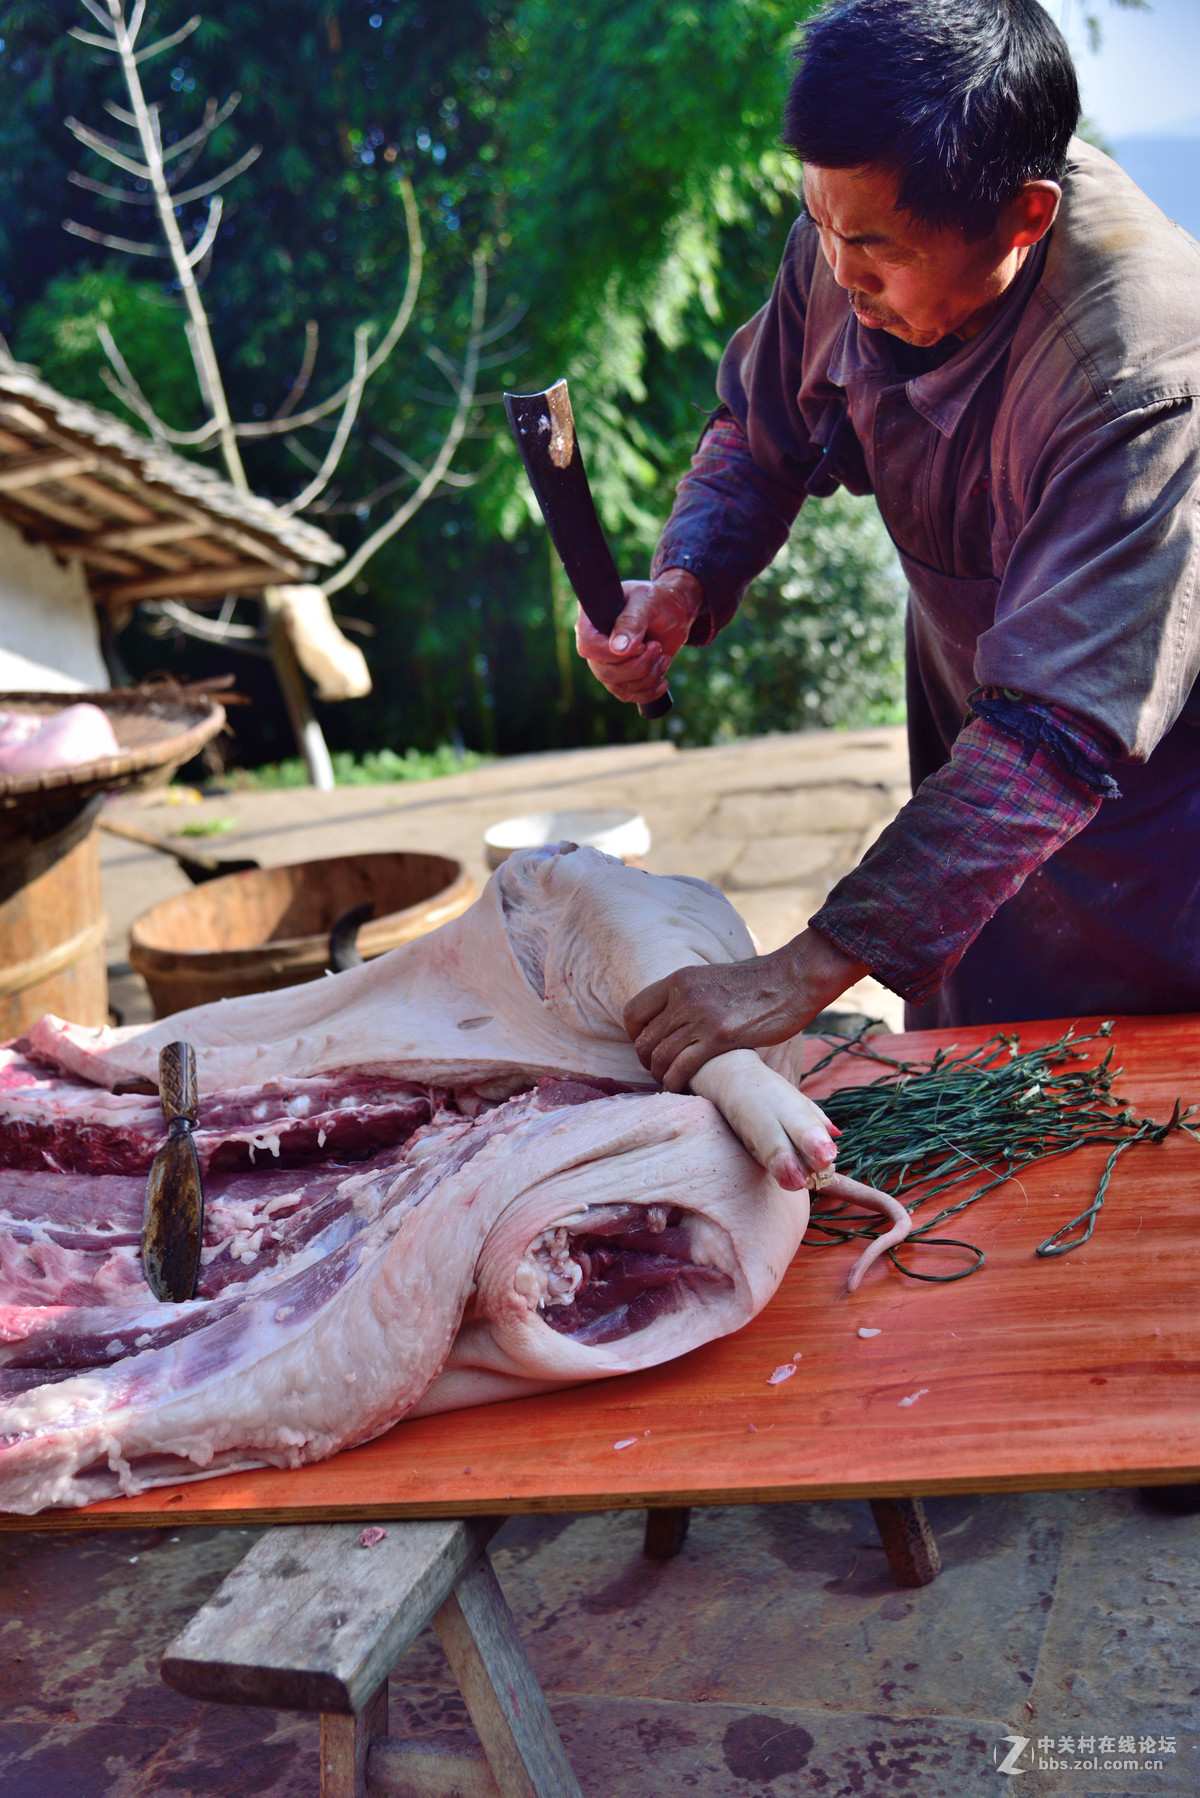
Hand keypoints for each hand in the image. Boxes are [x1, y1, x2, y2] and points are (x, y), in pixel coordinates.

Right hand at [575, 567, 702, 706]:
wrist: (675, 612)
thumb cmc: (659, 600)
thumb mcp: (647, 602)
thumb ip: (632, 622)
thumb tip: (618, 649)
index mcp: (592, 620)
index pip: (588, 646)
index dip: (614, 653)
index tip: (642, 645)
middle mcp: (595, 643)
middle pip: (604, 671)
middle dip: (637, 666)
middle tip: (657, 647)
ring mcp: (606, 662)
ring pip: (617, 686)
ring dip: (647, 677)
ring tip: (664, 657)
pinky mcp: (621, 676)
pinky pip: (627, 695)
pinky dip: (648, 692)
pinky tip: (663, 680)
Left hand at [624, 929, 868, 1090]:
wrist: (793, 978)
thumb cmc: (759, 981)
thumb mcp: (713, 977)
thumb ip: (692, 993)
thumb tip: (679, 1015)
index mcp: (680, 979)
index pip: (634, 1011)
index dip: (635, 1035)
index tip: (647, 1046)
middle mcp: (684, 997)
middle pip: (644, 1040)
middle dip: (647, 1061)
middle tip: (659, 1071)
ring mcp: (701, 1017)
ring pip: (660, 1057)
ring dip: (660, 1076)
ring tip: (670, 1083)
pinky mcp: (720, 1038)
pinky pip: (683, 1068)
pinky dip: (675, 1083)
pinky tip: (681, 1089)